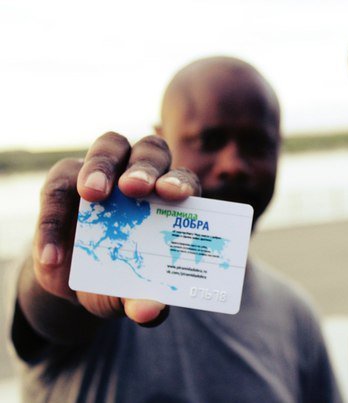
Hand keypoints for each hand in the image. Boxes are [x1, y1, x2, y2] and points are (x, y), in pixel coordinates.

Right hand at [32, 132, 199, 323]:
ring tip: (93, 194)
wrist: (76, 282)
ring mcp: (104, 173)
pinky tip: (54, 256)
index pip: (183, 180)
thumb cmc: (120, 279)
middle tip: (135, 188)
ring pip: (109, 147)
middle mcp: (141, 177)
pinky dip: (53, 220)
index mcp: (169, 200)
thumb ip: (144, 304)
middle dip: (144, 167)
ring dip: (100, 166)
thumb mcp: (130, 295)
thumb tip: (150, 311)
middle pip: (150, 150)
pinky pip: (58, 188)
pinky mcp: (64, 184)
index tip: (175, 195)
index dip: (180, 182)